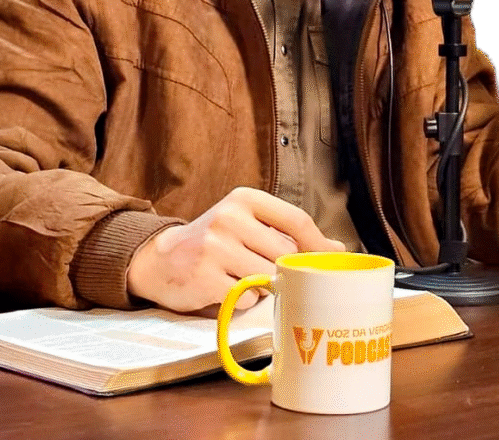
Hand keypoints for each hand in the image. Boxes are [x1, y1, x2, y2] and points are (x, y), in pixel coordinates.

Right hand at [125, 187, 344, 312]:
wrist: (160, 259)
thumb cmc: (214, 242)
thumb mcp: (246, 223)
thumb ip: (287, 232)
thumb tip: (337, 249)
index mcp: (244, 198)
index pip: (296, 220)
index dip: (319, 245)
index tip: (332, 261)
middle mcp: (229, 218)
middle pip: (284, 254)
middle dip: (284, 269)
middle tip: (270, 272)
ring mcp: (215, 247)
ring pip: (267, 278)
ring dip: (264, 286)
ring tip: (243, 277)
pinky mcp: (204, 277)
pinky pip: (245, 298)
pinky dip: (243, 300)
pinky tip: (226, 288)